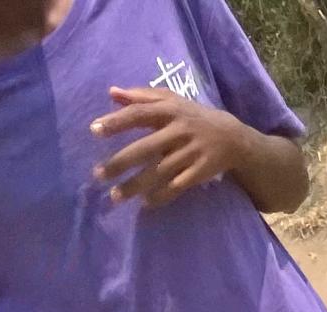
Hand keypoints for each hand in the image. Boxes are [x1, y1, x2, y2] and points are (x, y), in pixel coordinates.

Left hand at [92, 89, 250, 205]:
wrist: (232, 137)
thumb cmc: (193, 117)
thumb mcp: (171, 100)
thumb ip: (141, 96)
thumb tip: (112, 93)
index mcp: (169, 110)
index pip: (139, 114)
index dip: (117, 122)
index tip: (94, 131)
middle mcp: (178, 131)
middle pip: (146, 148)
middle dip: (121, 162)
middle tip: (98, 175)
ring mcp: (190, 154)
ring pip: (159, 172)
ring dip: (136, 186)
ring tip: (115, 197)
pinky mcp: (199, 172)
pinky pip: (177, 187)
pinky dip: (161, 196)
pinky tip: (145, 204)